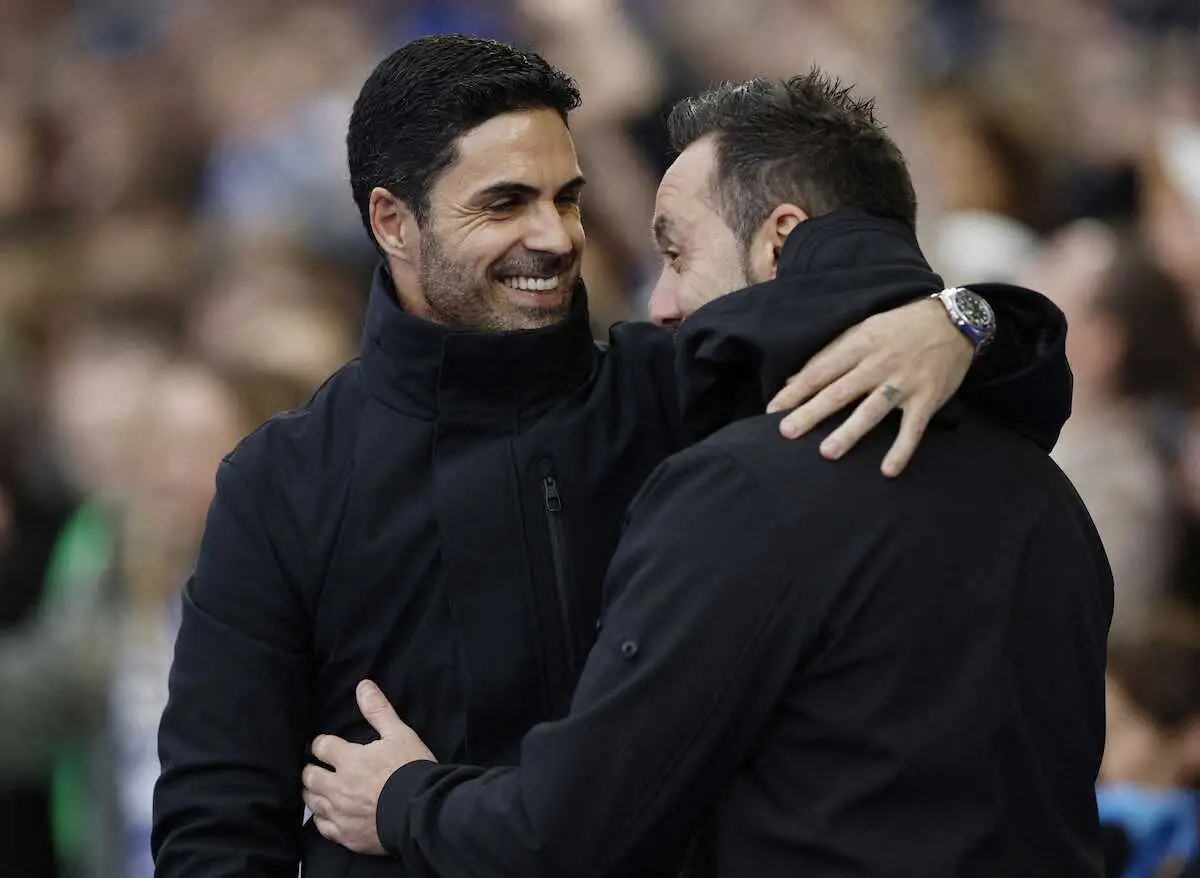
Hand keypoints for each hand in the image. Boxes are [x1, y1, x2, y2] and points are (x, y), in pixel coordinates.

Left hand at [302, 680, 436, 855]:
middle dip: (311, 769)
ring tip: (319, 789)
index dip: (321, 743)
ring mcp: (340, 813)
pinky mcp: (346, 835)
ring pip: (311, 802)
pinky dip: (322, 818)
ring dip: (312, 793)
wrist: (422, 812)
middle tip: (317, 768)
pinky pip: (322, 827)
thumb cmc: (411, 769)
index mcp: (348, 759)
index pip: (321, 746)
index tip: (325, 745)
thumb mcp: (399, 734)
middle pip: (309, 776)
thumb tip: (363, 685)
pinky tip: (327, 814)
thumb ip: (378, 710)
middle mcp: (338, 787)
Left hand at [767, 298, 972, 476]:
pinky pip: (912, 428)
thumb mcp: (862, 330)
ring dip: (849, 432)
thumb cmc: (900, 327)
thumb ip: (829, 355)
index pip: (820, 371)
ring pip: (871, 410)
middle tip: (786, 432)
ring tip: (827, 452)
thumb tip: (793, 380)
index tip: (772, 410)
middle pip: (839, 391)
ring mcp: (903, 382)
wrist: (954, 321)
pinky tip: (888, 470)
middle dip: (812, 413)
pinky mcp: (926, 399)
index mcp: (859, 345)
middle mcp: (878, 364)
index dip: (796, 391)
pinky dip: (901, 449)